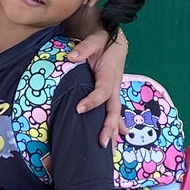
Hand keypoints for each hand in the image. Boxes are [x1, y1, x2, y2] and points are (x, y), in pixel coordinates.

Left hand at [67, 29, 127, 148]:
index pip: (102, 92)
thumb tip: (72, 57)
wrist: (115, 40)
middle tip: (101, 143)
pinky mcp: (112, 94)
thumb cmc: (104, 40)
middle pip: (114, 110)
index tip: (79, 109)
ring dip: (113, 132)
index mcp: (109, 75)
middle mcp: (114, 86)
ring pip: (115, 115)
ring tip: (110, 150)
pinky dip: (116, 126)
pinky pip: (114, 112)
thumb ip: (84, 48)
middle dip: (109, 127)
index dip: (92, 101)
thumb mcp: (94, 39)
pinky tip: (117, 138)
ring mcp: (114, 92)